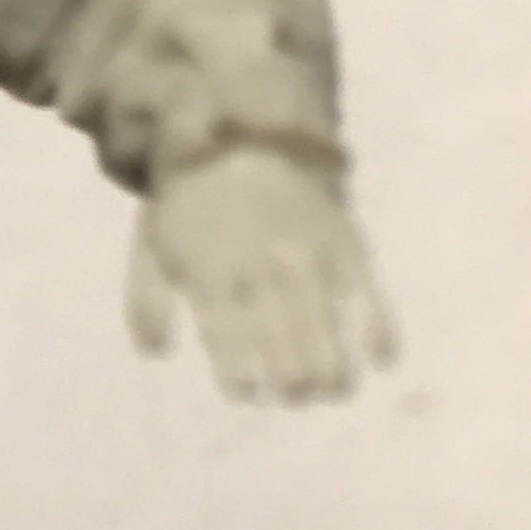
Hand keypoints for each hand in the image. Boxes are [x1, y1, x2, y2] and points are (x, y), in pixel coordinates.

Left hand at [127, 145, 396, 403]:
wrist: (236, 133)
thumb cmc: (188, 202)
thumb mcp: (149, 247)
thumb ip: (146, 303)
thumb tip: (154, 355)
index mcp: (211, 271)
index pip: (229, 338)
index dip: (241, 374)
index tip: (248, 393)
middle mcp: (262, 268)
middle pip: (283, 342)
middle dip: (290, 381)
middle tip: (294, 396)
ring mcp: (308, 254)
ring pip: (325, 325)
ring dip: (331, 367)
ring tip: (332, 390)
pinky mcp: (344, 239)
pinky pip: (368, 290)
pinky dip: (380, 326)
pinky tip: (384, 359)